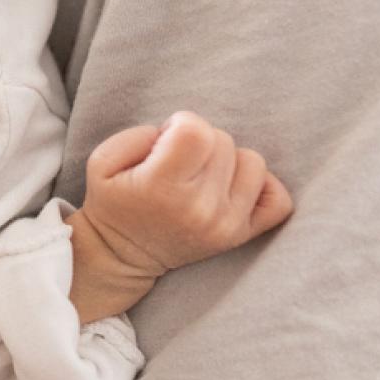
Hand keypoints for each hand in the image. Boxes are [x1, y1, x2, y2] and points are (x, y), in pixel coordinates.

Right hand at [69, 112, 294, 316]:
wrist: (121, 255)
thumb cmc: (112, 202)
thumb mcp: (101, 161)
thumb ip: (138, 135)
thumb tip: (179, 133)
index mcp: (162, 187)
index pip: (196, 131)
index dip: (180, 124)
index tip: (166, 140)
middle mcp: (200, 208)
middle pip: (223, 141)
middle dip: (199, 142)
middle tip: (178, 161)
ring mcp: (226, 224)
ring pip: (252, 161)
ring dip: (227, 161)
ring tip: (201, 174)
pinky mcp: (241, 235)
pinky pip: (278, 199)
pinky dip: (261, 186)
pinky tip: (232, 186)